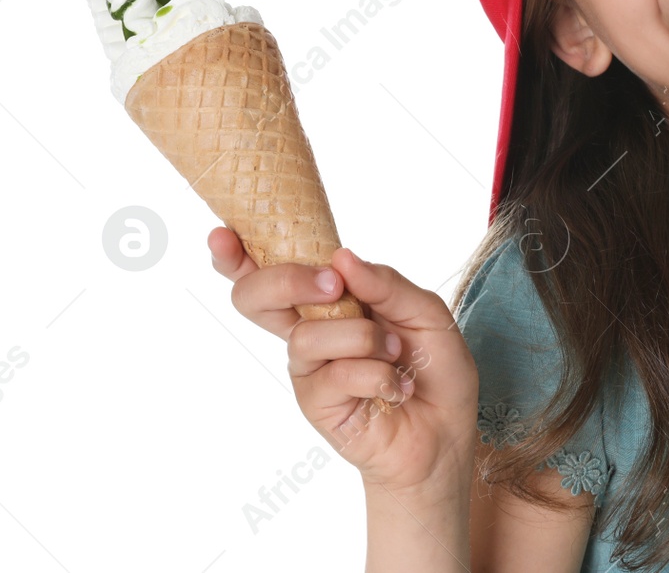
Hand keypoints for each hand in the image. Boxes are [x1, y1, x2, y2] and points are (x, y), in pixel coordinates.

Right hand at [208, 228, 479, 493]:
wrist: (446, 433)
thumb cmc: (433, 369)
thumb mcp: (425, 313)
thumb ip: (386, 284)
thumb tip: (341, 258)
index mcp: (329, 301)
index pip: (271, 273)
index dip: (236, 256)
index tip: (222, 235)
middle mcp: (310, 331)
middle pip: (255, 298)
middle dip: (285, 280)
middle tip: (330, 285)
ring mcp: (309, 369)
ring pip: (306, 336)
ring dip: (363, 338)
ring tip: (396, 354)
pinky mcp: (316, 404)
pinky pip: (335, 375)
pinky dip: (377, 374)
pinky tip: (397, 387)